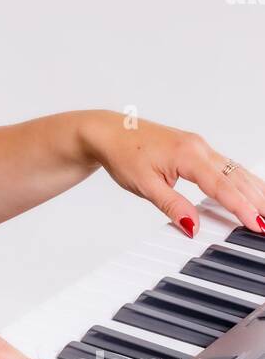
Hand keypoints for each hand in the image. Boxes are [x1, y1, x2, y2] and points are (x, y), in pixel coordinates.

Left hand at [80, 110, 264, 239]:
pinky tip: (249, 190)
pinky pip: (225, 166)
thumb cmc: (123, 153)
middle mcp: (198, 147)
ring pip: (234, 170)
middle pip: (236, 177)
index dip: (241, 207)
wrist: (109, 132)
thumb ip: (172, 206)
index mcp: (187, 155)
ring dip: (253, 189)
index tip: (256, 223)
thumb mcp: (144, 185)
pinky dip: (240, 180)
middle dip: (256, 200)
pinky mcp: (196, 148)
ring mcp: (199, 146)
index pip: (221, 186)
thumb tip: (193, 226)